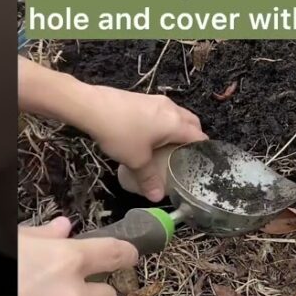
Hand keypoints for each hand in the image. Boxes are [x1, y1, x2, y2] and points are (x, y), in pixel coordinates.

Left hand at [81, 87, 207, 200]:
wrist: (92, 107)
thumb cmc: (120, 133)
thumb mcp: (136, 160)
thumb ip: (149, 178)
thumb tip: (156, 197)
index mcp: (175, 123)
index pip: (199, 135)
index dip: (202, 149)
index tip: (200, 162)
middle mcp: (171, 108)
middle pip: (191, 121)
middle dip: (192, 136)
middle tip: (185, 154)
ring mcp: (156, 100)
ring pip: (177, 114)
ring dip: (177, 127)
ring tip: (169, 145)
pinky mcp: (143, 98)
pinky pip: (162, 111)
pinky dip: (164, 122)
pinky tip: (151, 134)